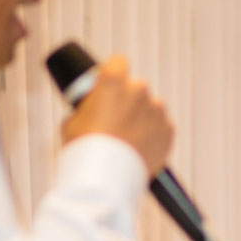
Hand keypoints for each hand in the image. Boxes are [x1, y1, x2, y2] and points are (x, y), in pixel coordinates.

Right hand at [60, 55, 173, 174]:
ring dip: (142, 119)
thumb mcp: (72, 122)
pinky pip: (162, 128)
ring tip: (128, 140)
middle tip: (116, 122)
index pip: (118, 63)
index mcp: (113, 81)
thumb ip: (86, 109)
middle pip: (135, 88)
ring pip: (150, 109)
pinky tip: (140, 148)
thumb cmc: (86, 150)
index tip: (109, 86)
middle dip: (128, 101)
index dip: (113, 74)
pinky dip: (154, 136)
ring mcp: (156, 110)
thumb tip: (89, 111)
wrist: (107, 178)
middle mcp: (139, 90)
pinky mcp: (168, 130)